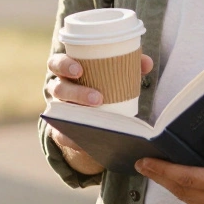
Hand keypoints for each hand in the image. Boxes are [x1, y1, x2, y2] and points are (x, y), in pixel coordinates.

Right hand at [46, 52, 154, 175]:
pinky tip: (83, 140)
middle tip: (98, 98)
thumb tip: (147, 63)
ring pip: (58, 111)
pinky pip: (60, 135)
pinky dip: (71, 137)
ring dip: (77, 115)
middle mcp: (59, 89)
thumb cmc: (102, 83)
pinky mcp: (60, 129)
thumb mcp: (112, 72)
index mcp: (67, 71)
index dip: (64, 65)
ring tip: (98, 118)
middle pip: (57, 88)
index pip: (56, 63)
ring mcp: (58, 109)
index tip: (79, 70)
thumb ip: (128, 64)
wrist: (92, 112)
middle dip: (76, 93)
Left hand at [136, 131, 203, 203]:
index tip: (146, 162)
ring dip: (172, 186)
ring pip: (191, 200)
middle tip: (143, 164)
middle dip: (161, 178)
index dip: (164, 171)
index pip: (188, 179)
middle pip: (184, 192)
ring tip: (156, 171)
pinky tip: (180, 180)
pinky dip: (187, 192)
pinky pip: (202, 203)